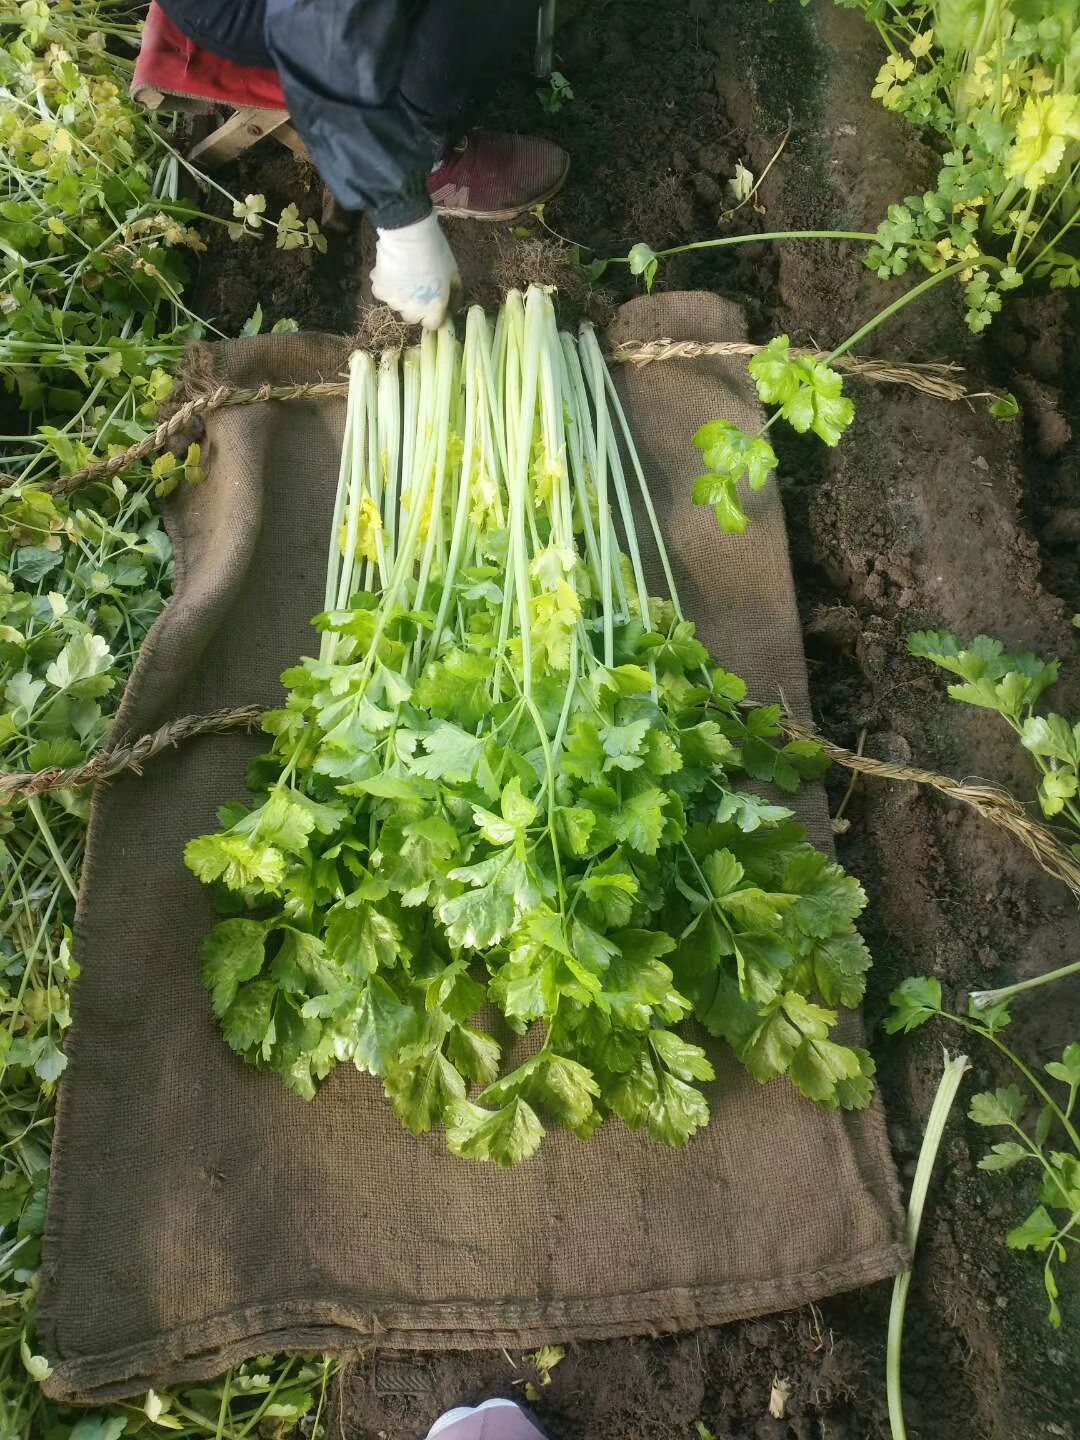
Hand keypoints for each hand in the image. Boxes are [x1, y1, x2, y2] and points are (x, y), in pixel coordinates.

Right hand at [370, 212, 459, 328]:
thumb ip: (454, 293)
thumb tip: (454, 307)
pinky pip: (382, 293)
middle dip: (415, 307)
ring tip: (403, 274)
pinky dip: (385, 285)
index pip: (432, 324)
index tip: (432, 303)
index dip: (432, 314)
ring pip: (396, 305)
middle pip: (412, 318)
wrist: (407, 232)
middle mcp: (413, 311)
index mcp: (434, 308)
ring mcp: (394, 302)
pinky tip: (390, 270)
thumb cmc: (434, 250)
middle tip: (417, 288)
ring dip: (400, 295)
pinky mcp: (379, 291)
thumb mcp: (453, 272)